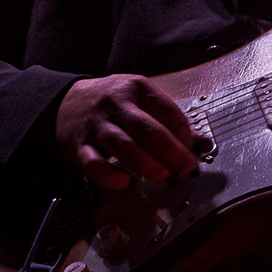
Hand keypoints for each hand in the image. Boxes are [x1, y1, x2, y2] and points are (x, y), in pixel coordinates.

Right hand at [55, 74, 202, 190]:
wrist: (68, 103)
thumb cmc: (112, 103)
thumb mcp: (141, 100)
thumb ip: (170, 121)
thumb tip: (202, 143)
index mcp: (137, 88)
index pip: (168, 112)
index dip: (185, 136)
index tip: (192, 152)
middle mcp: (117, 104)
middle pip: (149, 130)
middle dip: (172, 154)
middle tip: (184, 170)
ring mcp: (97, 125)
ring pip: (125, 146)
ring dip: (148, 166)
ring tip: (163, 178)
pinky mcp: (79, 146)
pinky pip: (95, 164)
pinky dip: (111, 176)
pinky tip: (125, 182)